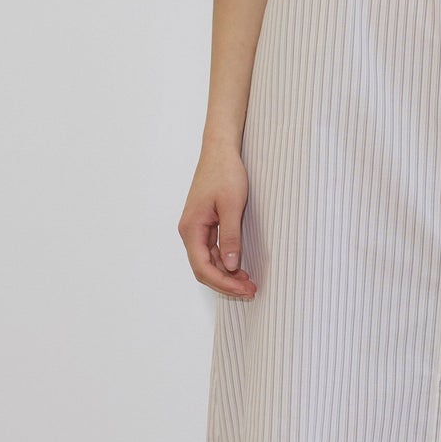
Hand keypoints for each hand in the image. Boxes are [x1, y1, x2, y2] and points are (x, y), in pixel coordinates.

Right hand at [179, 139, 256, 297]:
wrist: (220, 151)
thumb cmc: (225, 173)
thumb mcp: (231, 206)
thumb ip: (230, 237)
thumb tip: (229, 265)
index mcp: (191, 228)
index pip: (203, 267)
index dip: (223, 282)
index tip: (244, 288)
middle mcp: (189, 231)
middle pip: (203, 268)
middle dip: (225, 282)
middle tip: (250, 290)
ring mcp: (196, 228)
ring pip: (208, 261)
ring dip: (226, 274)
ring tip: (248, 282)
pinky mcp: (205, 224)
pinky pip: (212, 250)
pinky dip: (225, 261)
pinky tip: (240, 266)